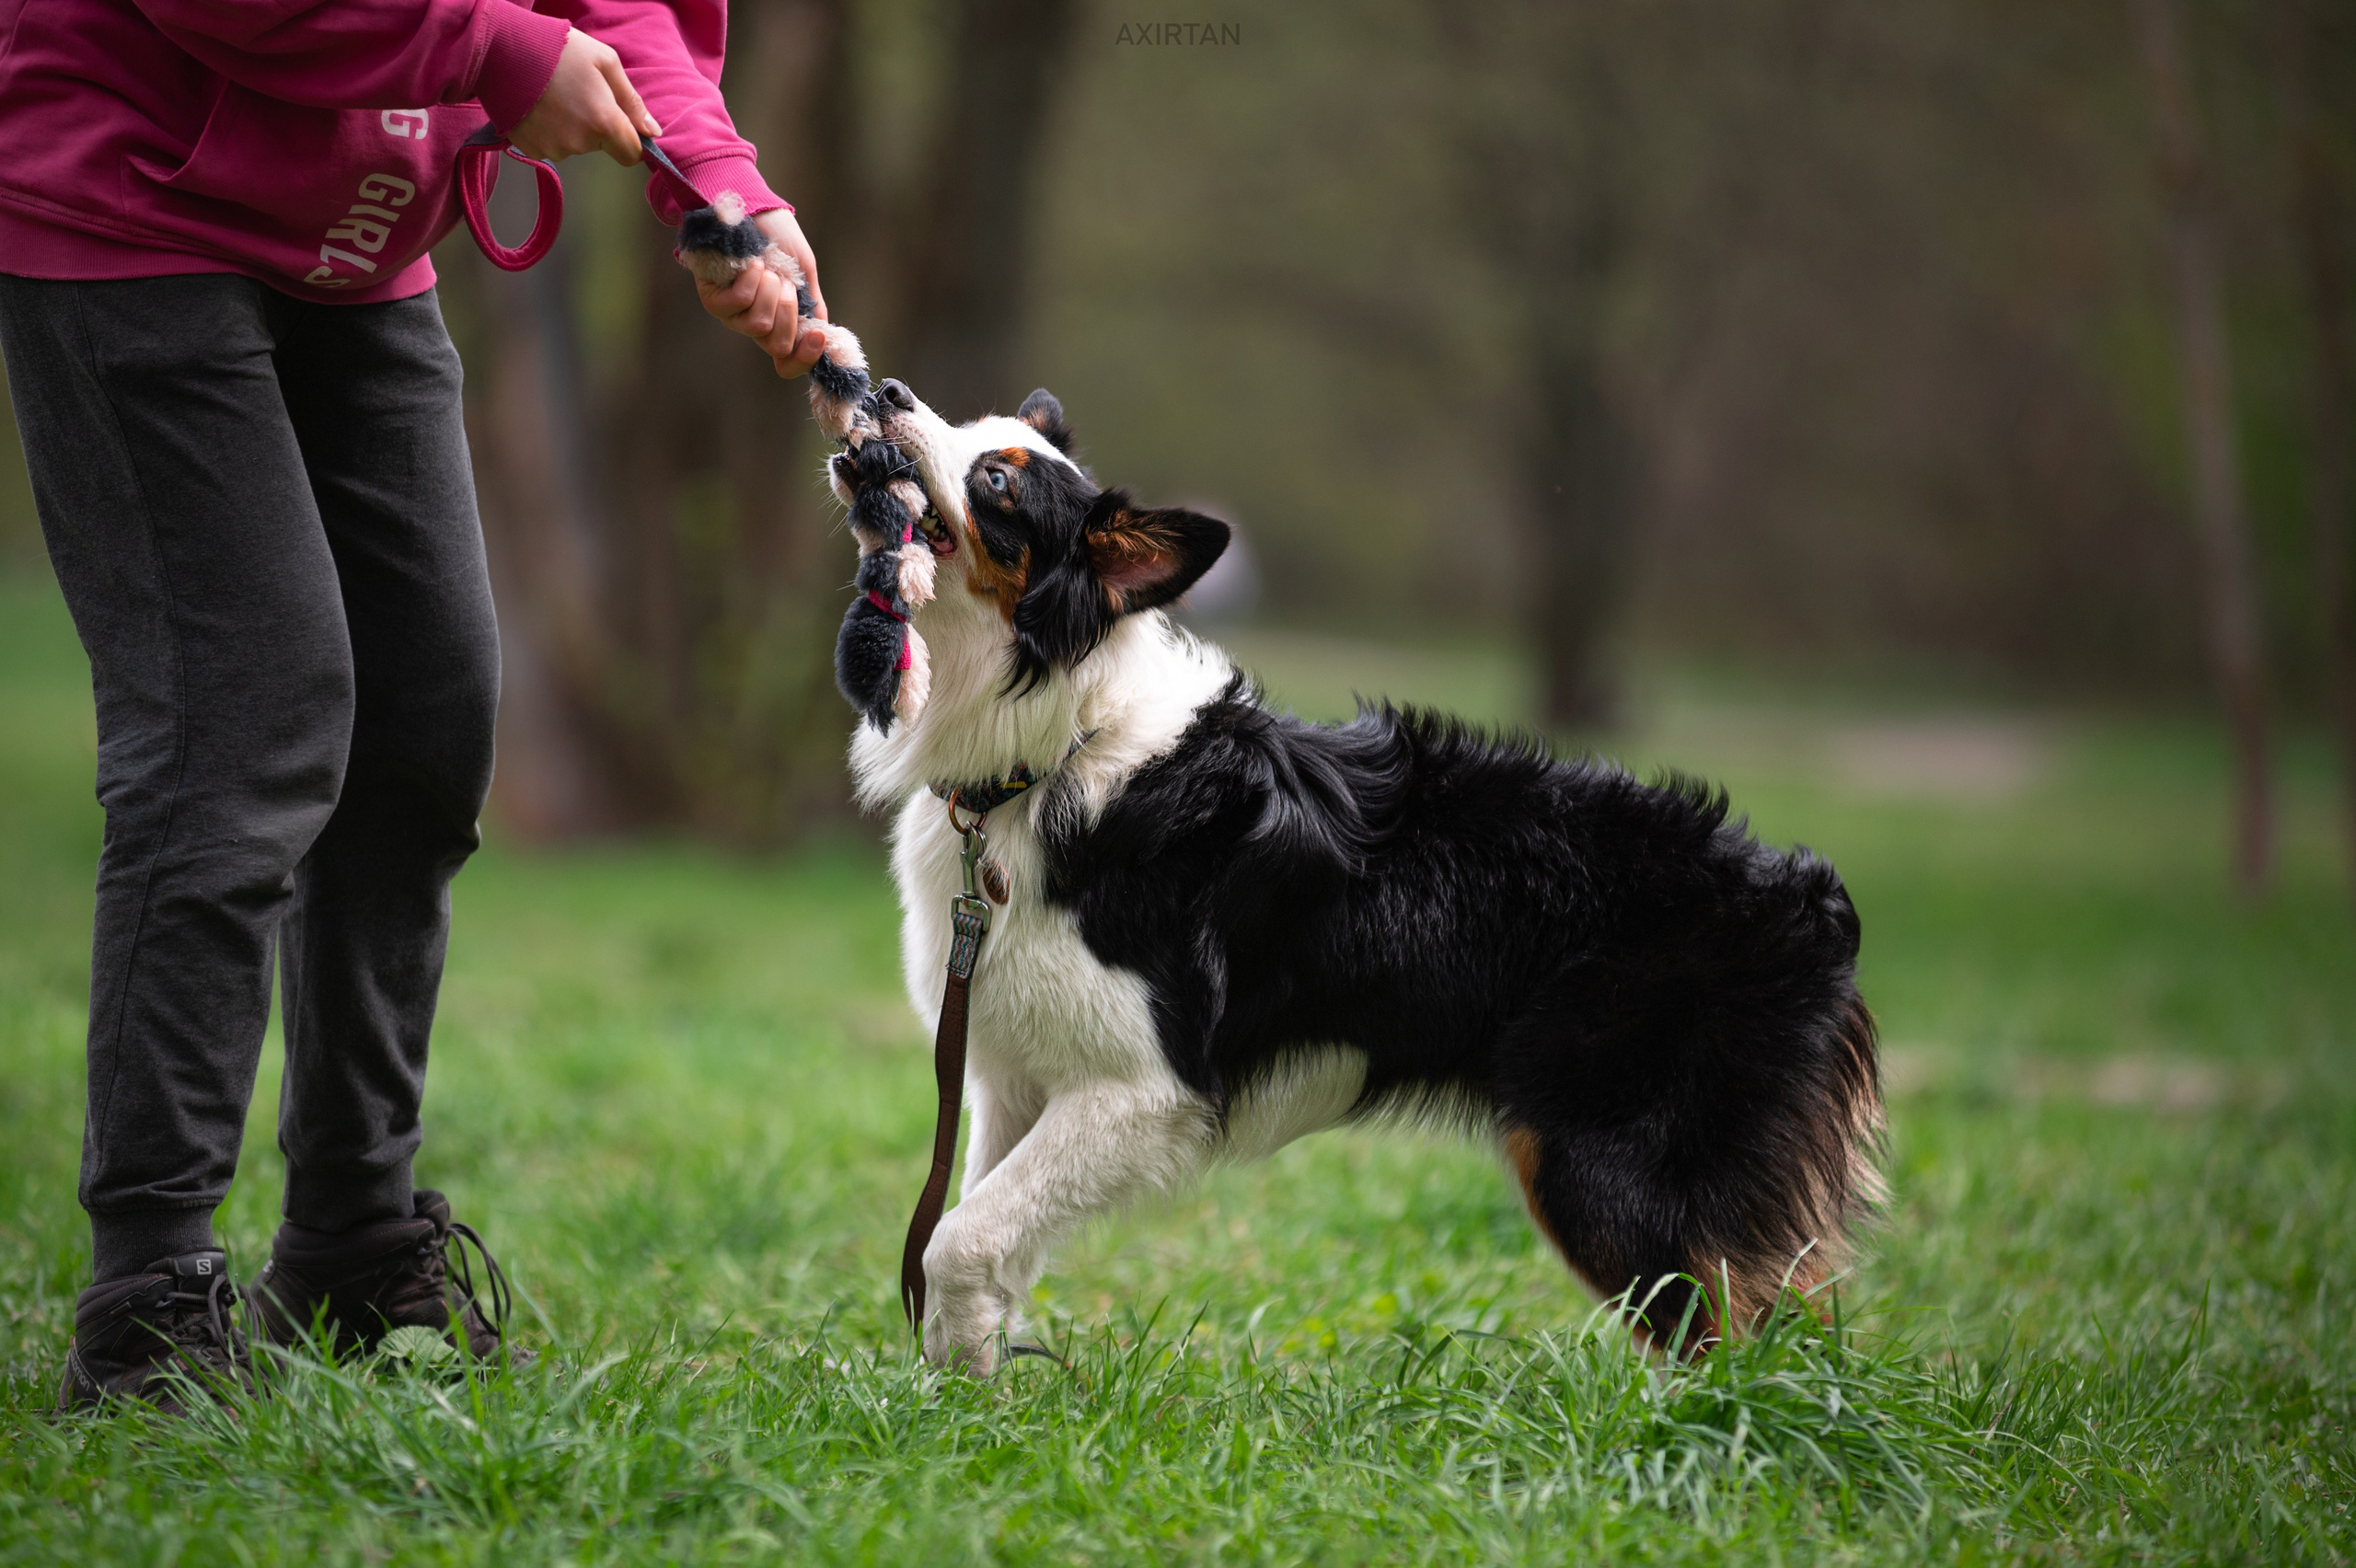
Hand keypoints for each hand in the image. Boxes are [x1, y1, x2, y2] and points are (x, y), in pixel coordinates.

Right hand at [510, 29, 660, 164]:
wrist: (501, 48)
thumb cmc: (558, 48)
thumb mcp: (605, 62)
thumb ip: (631, 101)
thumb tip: (652, 132)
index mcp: (604, 122)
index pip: (631, 154)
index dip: (629, 140)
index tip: (620, 123)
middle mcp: (580, 142)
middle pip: (600, 145)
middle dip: (596, 125)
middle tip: (576, 92)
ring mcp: (553, 148)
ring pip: (574, 146)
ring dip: (570, 127)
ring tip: (554, 95)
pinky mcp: (530, 149)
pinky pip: (550, 146)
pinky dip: (547, 131)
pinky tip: (538, 106)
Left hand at [693, 208, 829, 377]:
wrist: (754, 211)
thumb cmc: (778, 242)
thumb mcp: (805, 276)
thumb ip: (813, 308)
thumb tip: (826, 339)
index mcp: (779, 326)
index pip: (787, 364)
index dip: (805, 358)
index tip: (818, 335)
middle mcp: (754, 326)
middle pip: (778, 345)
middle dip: (789, 310)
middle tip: (785, 281)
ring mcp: (732, 316)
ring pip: (760, 324)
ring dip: (770, 290)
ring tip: (765, 267)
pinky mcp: (713, 299)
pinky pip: (739, 302)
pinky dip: (751, 280)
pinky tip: (751, 263)